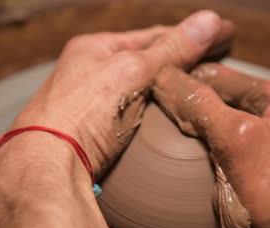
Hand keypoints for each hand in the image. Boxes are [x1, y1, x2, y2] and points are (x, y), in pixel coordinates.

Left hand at [12, 10, 233, 183]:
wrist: (45, 164)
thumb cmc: (82, 112)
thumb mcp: (132, 73)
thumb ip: (172, 50)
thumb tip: (210, 21)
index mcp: (95, 48)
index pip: (154, 36)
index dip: (191, 35)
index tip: (224, 33)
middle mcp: (90, 72)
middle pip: (147, 61)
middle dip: (182, 58)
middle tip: (218, 58)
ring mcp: (91, 103)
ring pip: (141, 89)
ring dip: (170, 86)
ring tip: (200, 86)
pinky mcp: (94, 132)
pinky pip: (135, 114)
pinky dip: (157, 111)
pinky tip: (170, 117)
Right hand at [153, 63, 269, 227]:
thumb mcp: (239, 140)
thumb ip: (203, 106)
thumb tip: (167, 78)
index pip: (224, 78)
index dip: (189, 79)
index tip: (156, 84)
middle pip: (223, 101)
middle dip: (192, 104)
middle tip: (156, 108)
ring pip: (223, 125)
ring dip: (198, 128)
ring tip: (165, 130)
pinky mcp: (264, 169)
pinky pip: (227, 149)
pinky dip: (207, 150)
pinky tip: (186, 157)